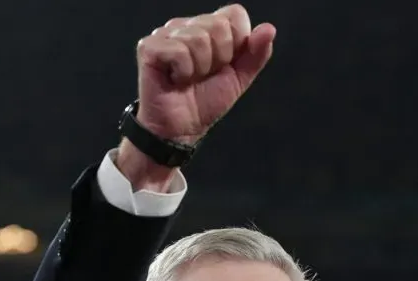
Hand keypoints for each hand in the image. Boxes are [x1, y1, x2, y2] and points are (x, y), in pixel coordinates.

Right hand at [135, 4, 275, 144]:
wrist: (181, 129)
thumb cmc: (205, 102)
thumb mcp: (239, 78)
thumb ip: (256, 54)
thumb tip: (269, 29)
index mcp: (208, 27)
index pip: (234, 14)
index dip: (237, 43)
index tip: (224, 65)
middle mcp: (186, 25)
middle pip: (218, 25)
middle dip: (218, 59)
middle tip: (203, 75)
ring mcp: (165, 34)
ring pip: (199, 39)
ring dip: (199, 69)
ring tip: (189, 78)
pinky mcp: (149, 47)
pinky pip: (179, 51)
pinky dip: (183, 72)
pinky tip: (175, 79)